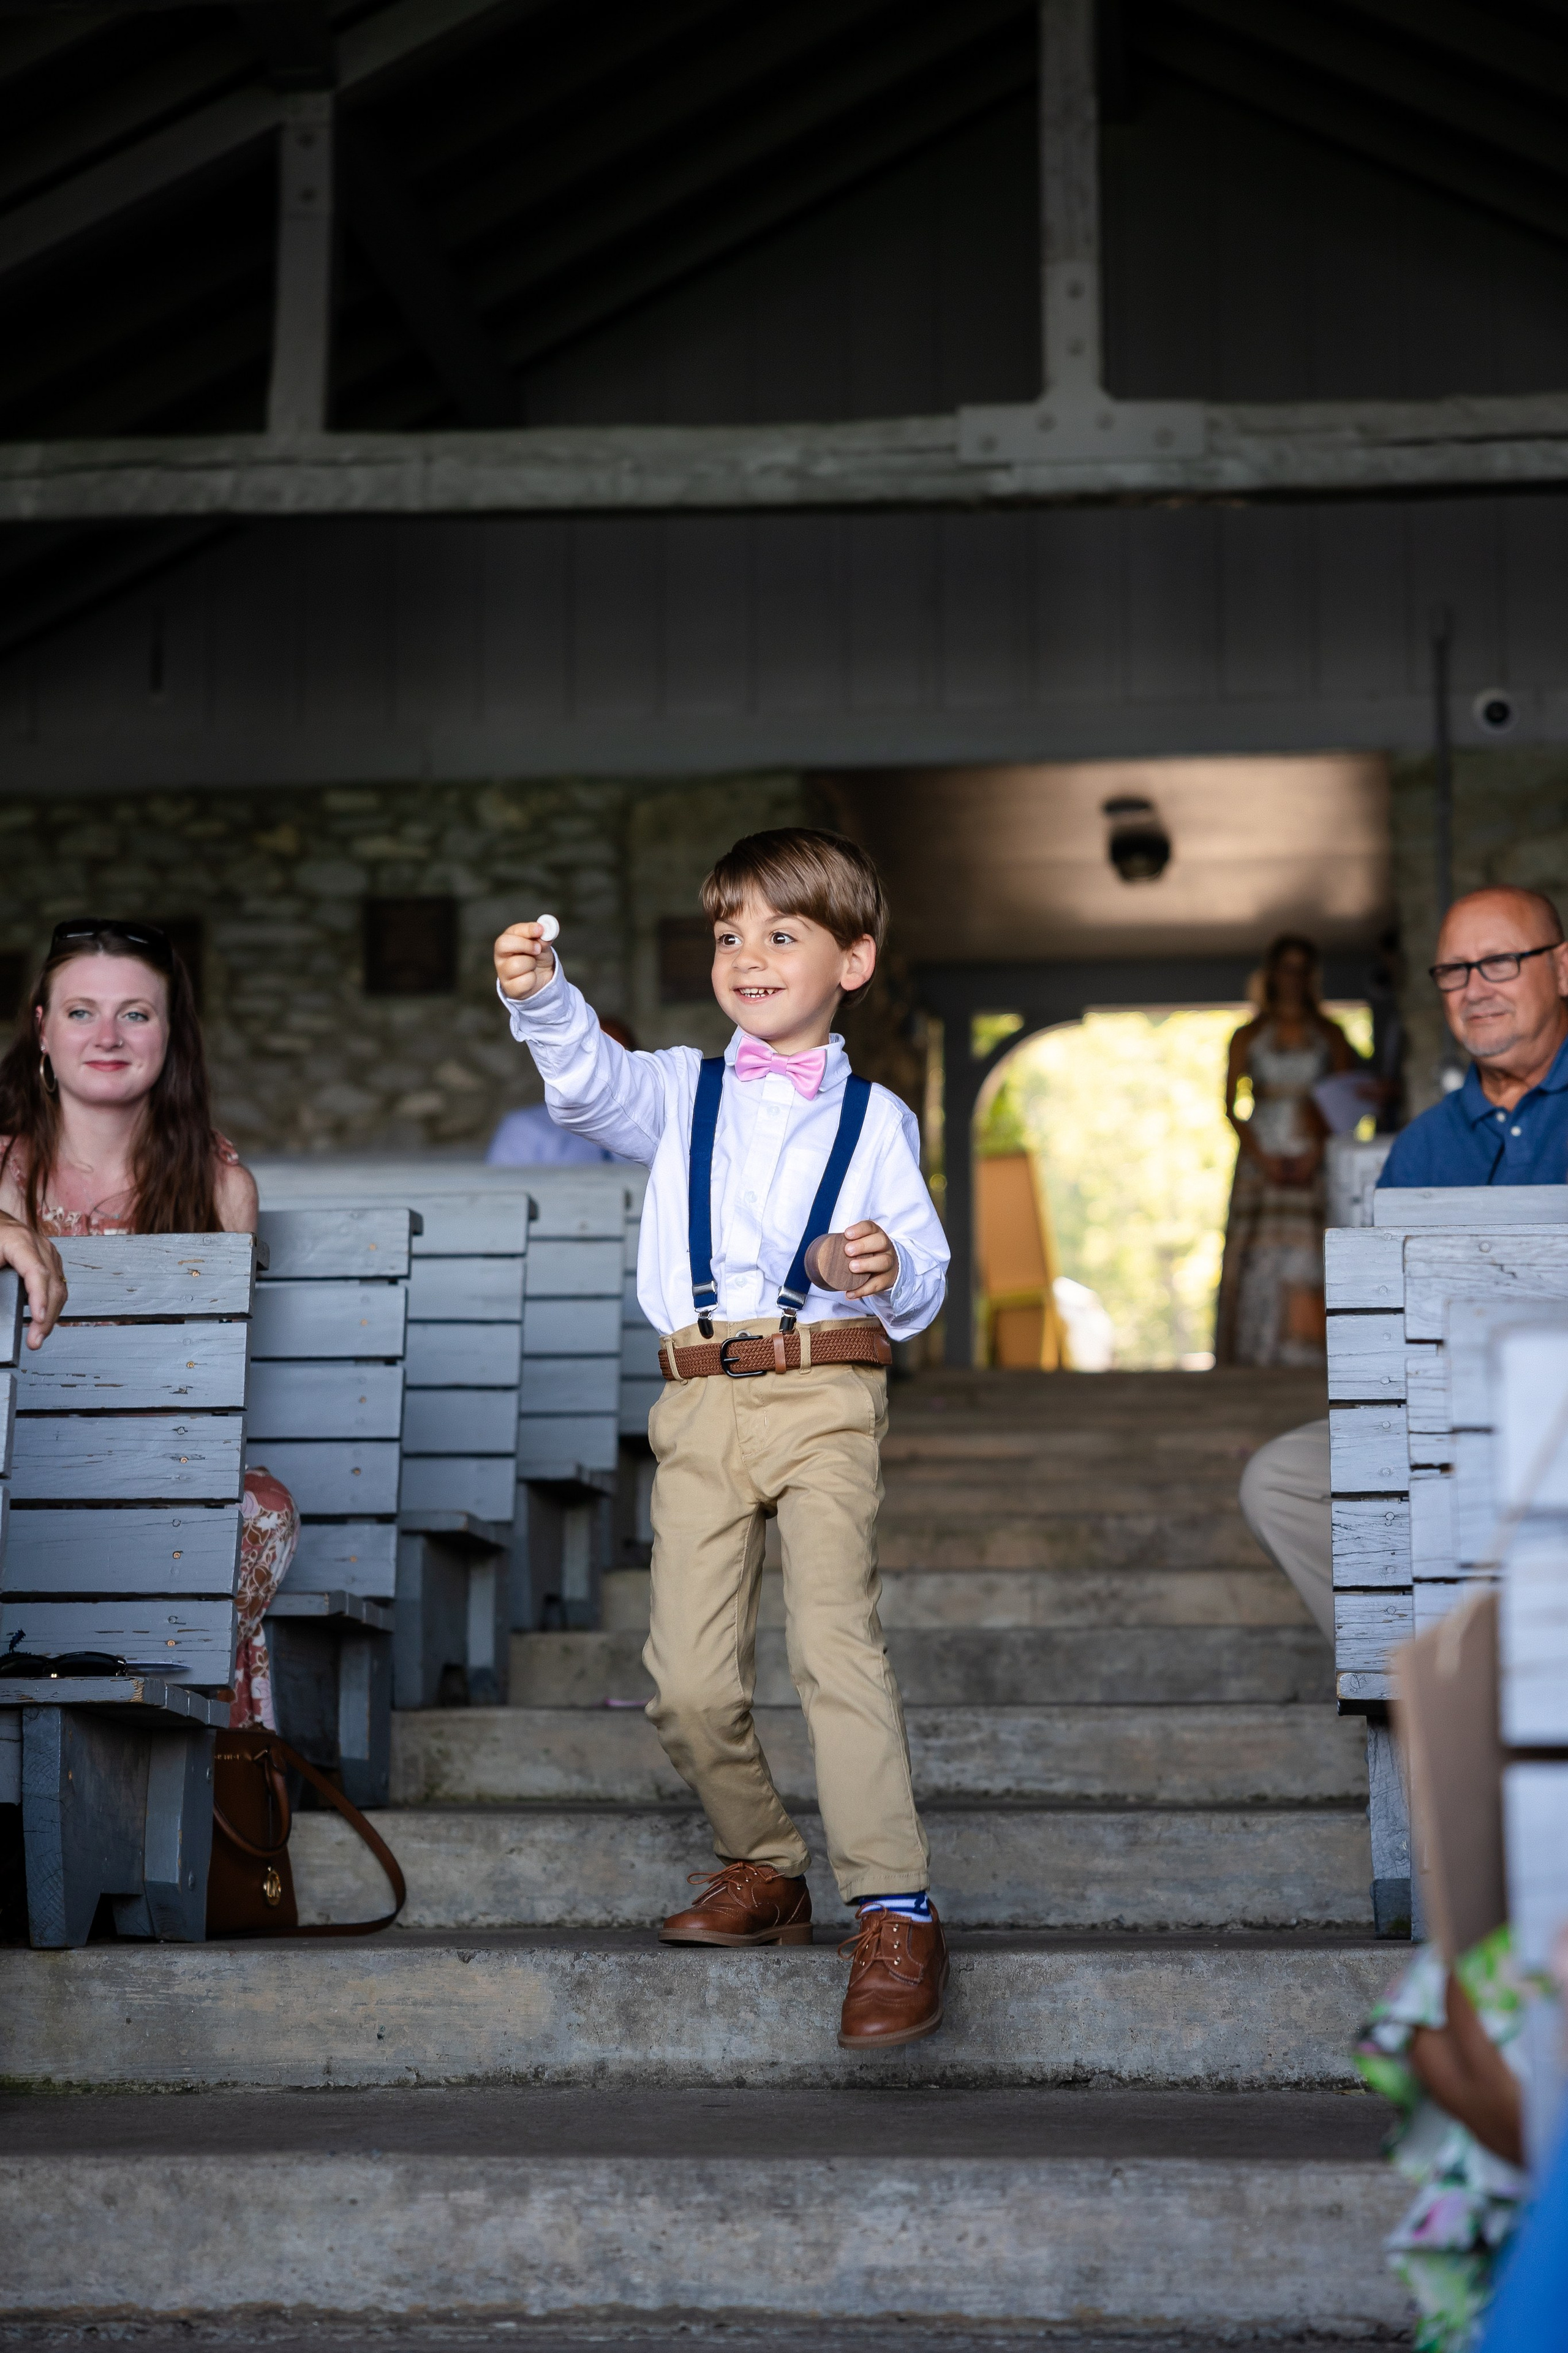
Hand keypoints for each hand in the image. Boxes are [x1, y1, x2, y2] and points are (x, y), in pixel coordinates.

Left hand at [0, 1214, 65, 1346]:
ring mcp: (47, 1253)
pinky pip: (58, 1285)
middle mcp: (39, 1246)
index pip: (36, 1272)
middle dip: (47, 1316)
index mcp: (19, 1240)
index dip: (39, 1298)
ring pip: (59, 1287)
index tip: (38, 1319)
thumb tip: (0, 1304)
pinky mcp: (50, 1260)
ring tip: (39, 1335)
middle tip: (35, 1340)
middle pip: (52, 1284)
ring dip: (52, 1315)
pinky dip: (53, 1305)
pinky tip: (44, 1319)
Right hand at [494, 921, 556, 1002]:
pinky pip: (524, 981)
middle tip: (538, 949)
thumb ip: (543, 939)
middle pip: (504, 944)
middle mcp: (501, 955)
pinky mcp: (508, 987)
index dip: (527, 929)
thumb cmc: (538, 959)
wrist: (541, 981)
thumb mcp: (542, 946)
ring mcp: (502, 972)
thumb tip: (547, 931)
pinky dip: (533, 979)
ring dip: (531, 964)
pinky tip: (531, 978)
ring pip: (516, 964)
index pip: (512, 931)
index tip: (540, 930)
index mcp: (508, 940)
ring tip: (533, 966)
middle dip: (525, 945)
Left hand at [842, 1219, 896, 1299]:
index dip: (859, 1230)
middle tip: (848, 1251)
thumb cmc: (869, 1254)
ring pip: (883, 1262)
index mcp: (876, 1235)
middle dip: (863, 1245)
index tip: (847, 1234)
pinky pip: (877, 1285)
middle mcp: (885, 1247)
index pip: (870, 1227)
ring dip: (866, 1264)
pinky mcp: (887, 1279)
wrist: (889, 1269)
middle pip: (880, 1242)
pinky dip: (863, 1290)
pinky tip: (850, 1293)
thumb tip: (819, 1250)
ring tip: (852, 1268)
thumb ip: (847, 1245)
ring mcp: (889, 1263)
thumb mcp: (862, 1245)